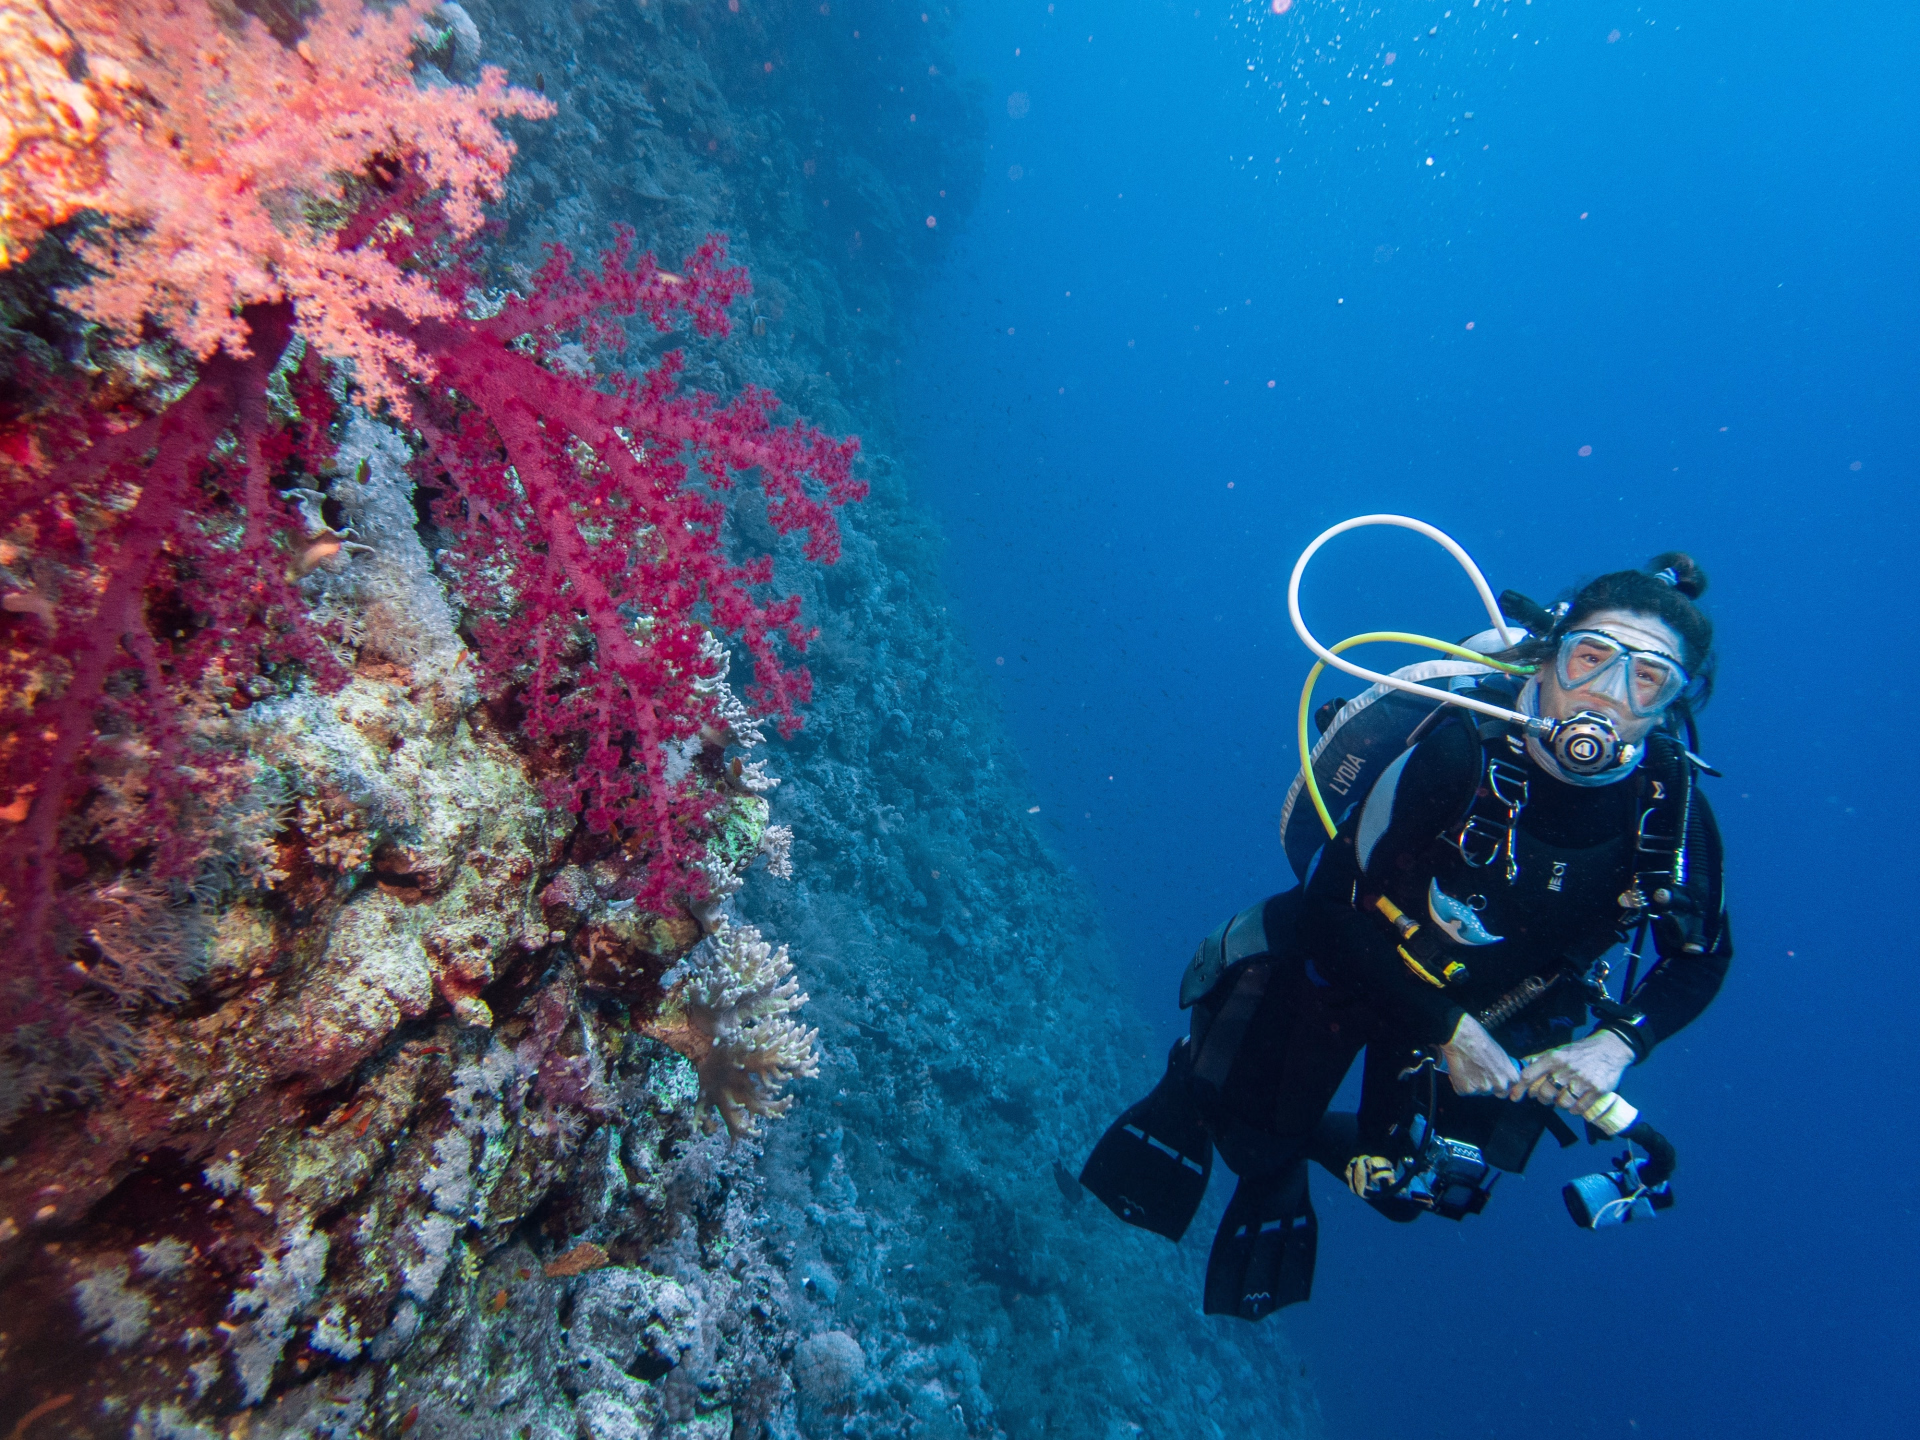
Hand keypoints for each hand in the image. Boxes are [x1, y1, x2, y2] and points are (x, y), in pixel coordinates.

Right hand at [1438, 1013, 1519, 1096]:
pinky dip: (1459, 1083)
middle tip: (1479, 1073)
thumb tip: (1501, 1074)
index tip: (1494, 1078)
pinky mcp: (1467, 1090)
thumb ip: (1504, 1069)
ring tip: (1467, 1068)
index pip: (1509, 1088)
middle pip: (1495, 1092)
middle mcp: (1499, 1085)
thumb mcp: (1501, 1054)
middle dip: (1488, 1086)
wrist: (1462, 1038)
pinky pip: (1463, 1090)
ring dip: (1473, 1084)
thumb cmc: (1481, 1041)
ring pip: (1479, 1091)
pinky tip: (1459, 1070)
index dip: (1500, 1082)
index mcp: (1511, 1077)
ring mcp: (1483, 1089)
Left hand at [1511, 1030, 1633, 1110]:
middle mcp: (1566, 1069)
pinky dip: (1575, 1110)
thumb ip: (1539, 1059)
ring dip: (1560, 1104)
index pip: (1529, 1075)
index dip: (1519, 1088)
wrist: (1610, 1048)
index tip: (1515, 1097)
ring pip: (1562, 1103)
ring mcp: (1582, 1080)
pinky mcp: (1597, 1090)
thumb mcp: (1558, 1050)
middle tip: (1547, 1097)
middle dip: (1543, 1098)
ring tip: (1562, 1099)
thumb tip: (1521, 1064)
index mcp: (1553, 1058)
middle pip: (1544, 1093)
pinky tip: (1575, 1104)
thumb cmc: (1580, 1051)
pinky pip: (1580, 1108)